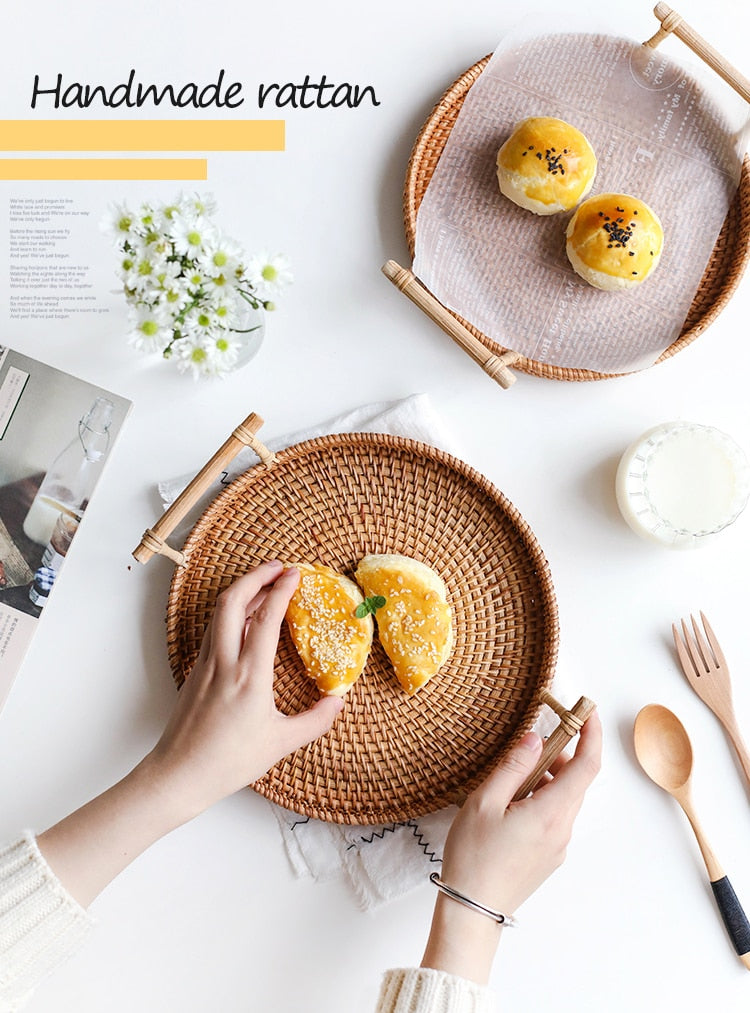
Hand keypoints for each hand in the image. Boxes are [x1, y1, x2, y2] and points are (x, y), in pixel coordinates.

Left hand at [143, 560, 343, 819]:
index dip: (281, 591)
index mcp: (249, 677)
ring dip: (242, 591)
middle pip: (233, 601)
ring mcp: (205, 665)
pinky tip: (243, 617)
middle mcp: (224, 663)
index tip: (295, 575)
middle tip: (278, 566)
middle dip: (255, 576)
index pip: (265, 620)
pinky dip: (230, 612)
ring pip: (219, 613)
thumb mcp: (280, 744)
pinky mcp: (194, 672)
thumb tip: (338, 701)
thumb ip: (315, 721)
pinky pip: (213, 630)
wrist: (178, 775)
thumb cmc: (229, 762)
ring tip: (264, 584)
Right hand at [421, 711, 601, 983]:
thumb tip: (535, 739)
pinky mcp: (549, 856)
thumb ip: (514, 767)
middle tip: (530, 744)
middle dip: (560, 755)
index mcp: (551, 813)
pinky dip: (541, 798)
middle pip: (576, 781)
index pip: (587, 766)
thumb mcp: (485, 802)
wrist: (472, 910)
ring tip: (510, 779)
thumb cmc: (473, 856)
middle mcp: (563, 830)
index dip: (591, 735)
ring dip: (547, 778)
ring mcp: (558, 846)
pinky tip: (511, 803)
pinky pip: (554, 816)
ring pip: (564, 799)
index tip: (587, 710)